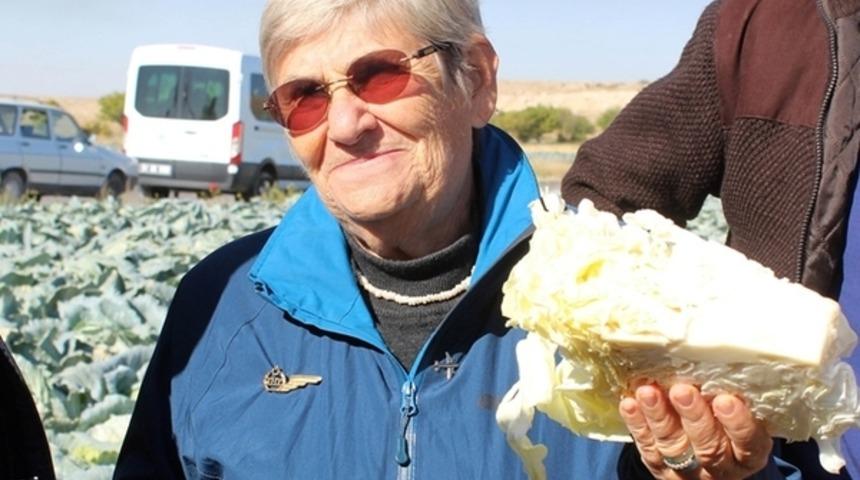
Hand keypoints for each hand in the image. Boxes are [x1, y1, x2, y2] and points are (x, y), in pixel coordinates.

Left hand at [619, 383, 771, 478]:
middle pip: (709, 447)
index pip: (748, 442)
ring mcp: (689, 471)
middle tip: (682, 391)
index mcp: (748, 453)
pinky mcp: (661, 469)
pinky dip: (638, 425)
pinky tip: (630, 404)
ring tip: (648, 392)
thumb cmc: (725, 419)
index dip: (737, 423)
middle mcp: (721, 467)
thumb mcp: (738, 409)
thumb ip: (730, 391)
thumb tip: (712, 350)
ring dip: (660, 417)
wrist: (703, 456)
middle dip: (694, 417)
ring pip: (674, 448)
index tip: (725, 399)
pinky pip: (648, 449)